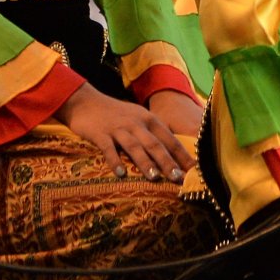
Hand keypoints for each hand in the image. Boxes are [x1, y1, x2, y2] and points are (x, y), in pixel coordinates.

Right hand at [58, 83, 193, 180]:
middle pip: (155, 144)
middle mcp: (137, 123)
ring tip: (154, 178)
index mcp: (149, 120)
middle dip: (168, 161)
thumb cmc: (116, 115)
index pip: (170, 139)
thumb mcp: (138, 119)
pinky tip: (120, 174)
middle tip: (178, 177)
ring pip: (135, 146)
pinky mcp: (100, 133)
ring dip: (145, 162)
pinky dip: (115, 160)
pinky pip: (108, 148)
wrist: (86, 102)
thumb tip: (172, 154)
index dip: (182, 154)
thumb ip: (153, 133)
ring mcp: (118, 128)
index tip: (194, 169)